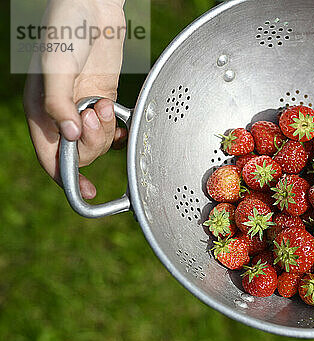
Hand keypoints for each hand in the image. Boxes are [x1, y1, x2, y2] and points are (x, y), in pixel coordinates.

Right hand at [23, 0, 127, 198]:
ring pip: (95, 142)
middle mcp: (61, 113)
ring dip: (104, 131)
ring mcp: (83, 106)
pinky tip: (116, 120)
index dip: (66, 177)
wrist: (93, 6)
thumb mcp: (57, 67)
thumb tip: (70, 137)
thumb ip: (60, 103)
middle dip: (91, 142)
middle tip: (95, 116)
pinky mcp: (102, 97)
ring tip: (104, 106)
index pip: (51, 155)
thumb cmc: (67, 29)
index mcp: (41, 110)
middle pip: (78, 152)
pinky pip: (108, 127)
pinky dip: (114, 129)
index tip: (86, 192)